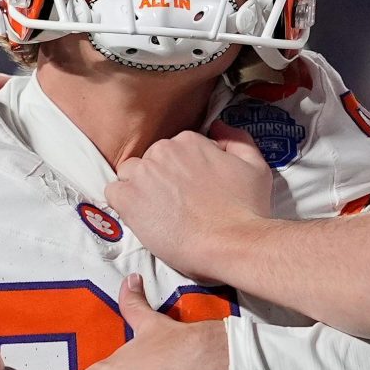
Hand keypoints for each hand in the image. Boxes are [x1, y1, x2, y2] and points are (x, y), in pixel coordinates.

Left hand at [103, 131, 273, 279]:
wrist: (232, 243)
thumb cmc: (246, 209)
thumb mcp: (255, 165)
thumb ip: (237, 140)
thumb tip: (218, 127)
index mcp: (188, 140)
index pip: (173, 150)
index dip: (180, 171)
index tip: (189, 190)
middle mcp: (162, 151)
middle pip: (150, 160)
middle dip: (159, 179)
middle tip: (175, 205)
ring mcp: (142, 174)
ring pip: (129, 174)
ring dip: (139, 189)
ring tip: (158, 212)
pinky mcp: (128, 199)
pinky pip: (113, 193)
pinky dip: (124, 204)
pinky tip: (142, 218)